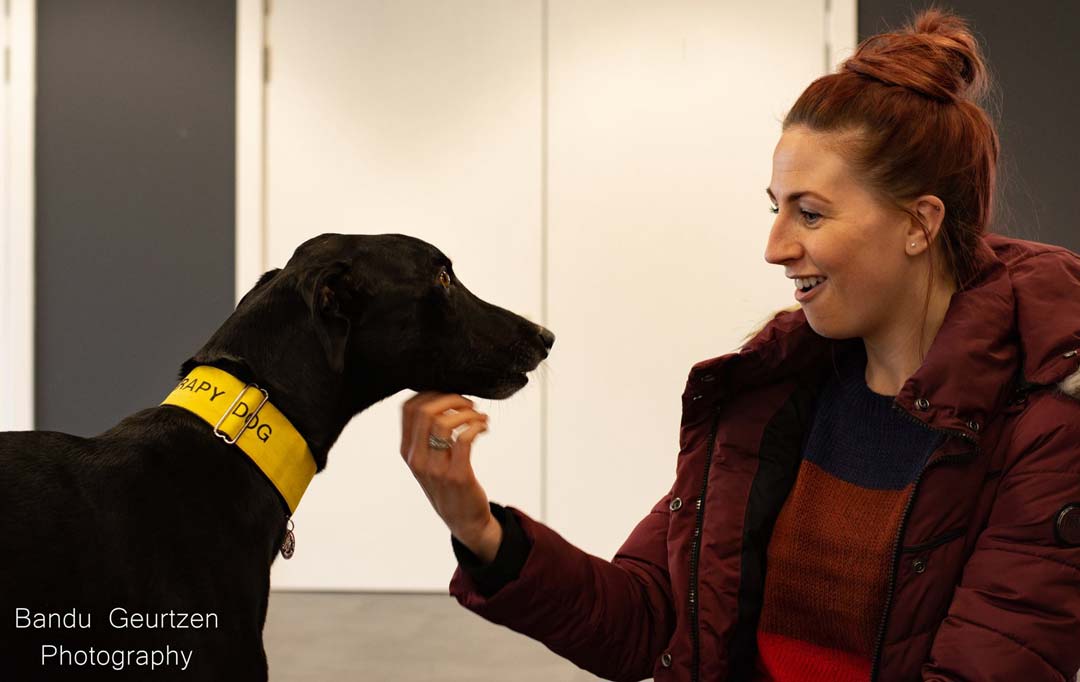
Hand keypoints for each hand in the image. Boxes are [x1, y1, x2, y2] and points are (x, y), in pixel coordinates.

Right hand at [401, 392, 501, 562]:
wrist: (464, 520)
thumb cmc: (448, 484)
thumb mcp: (429, 460)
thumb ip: (428, 434)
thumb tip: (441, 398)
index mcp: (408, 451)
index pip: (407, 409)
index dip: (430, 393)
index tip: (449, 395)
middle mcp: (417, 459)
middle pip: (425, 411)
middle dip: (450, 398)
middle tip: (468, 403)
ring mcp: (435, 469)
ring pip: (444, 422)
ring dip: (467, 412)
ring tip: (479, 416)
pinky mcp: (457, 475)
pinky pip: (464, 438)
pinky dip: (477, 425)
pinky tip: (484, 427)